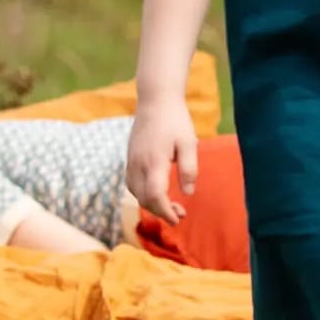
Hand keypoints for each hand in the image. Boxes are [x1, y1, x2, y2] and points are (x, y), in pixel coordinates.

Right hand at [126, 97, 197, 222]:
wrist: (155, 100)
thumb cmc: (176, 120)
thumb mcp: (189, 143)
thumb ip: (189, 169)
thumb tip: (188, 193)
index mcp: (154, 162)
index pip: (155, 195)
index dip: (165, 211)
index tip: (178, 219)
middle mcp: (138, 164)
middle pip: (144, 198)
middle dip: (161, 211)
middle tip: (181, 215)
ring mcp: (131, 161)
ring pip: (135, 193)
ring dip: (151, 204)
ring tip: (172, 207)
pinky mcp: (130, 158)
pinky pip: (131, 184)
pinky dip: (143, 194)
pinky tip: (157, 192)